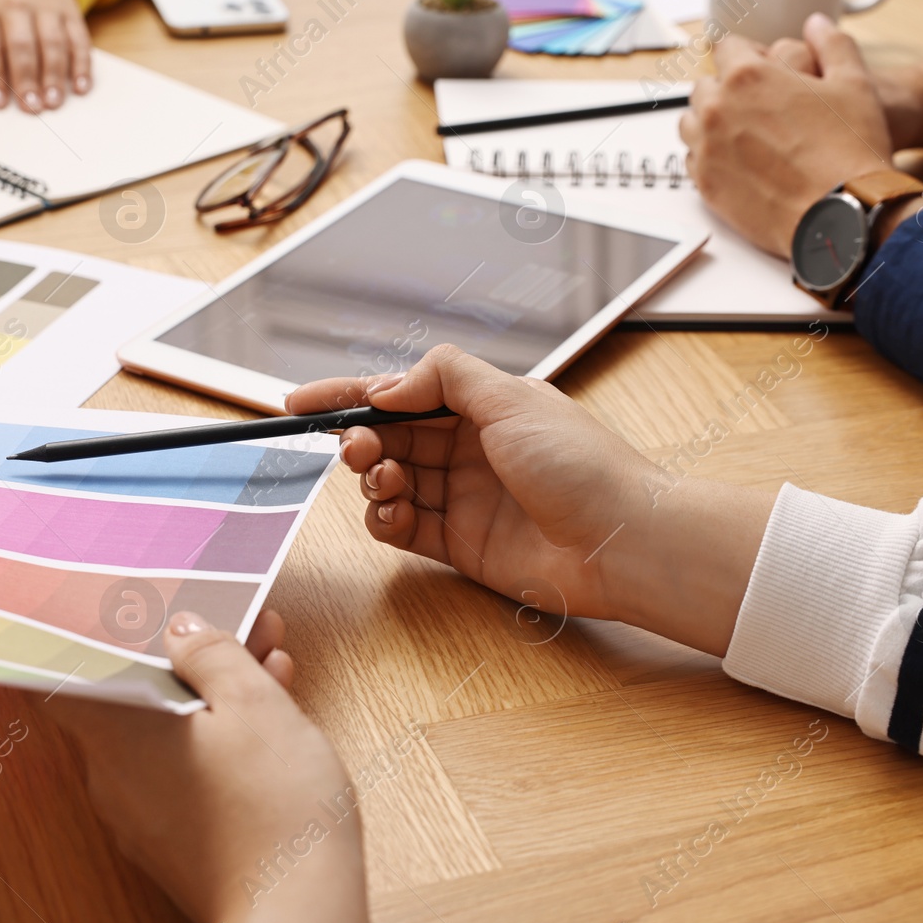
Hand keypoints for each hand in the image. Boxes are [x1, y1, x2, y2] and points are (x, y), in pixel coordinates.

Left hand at [0, 0, 91, 112]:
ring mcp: (45, 12)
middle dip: (25, 78)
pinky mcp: (70, 17)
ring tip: (53, 103)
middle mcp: (14, 8)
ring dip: (54, 75)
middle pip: (21, 45)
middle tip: (29, 109)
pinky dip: (81, 65)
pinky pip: (78, 40)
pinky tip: (80, 88)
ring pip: (52, 43)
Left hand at [41, 610, 371, 922]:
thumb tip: (181, 631)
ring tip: (272, 664)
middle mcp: (114, 778)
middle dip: (186, 655)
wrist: (298, 913)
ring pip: (167, 733)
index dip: (87, 633)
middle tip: (239, 626)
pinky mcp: (177, 843)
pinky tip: (269, 721)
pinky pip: (185, 772)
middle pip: (134, 697)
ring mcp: (143, 816)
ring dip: (213, 694)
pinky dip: (217, 740)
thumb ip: (212, 654)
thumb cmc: (274, 809)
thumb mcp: (255, 701)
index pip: (64, 675)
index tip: (110, 605)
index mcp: (116, 734)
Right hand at [285, 346, 774, 656]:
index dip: (347, 394)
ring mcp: (461, 497)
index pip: (400, 391)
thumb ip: (445, 378)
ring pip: (388, 481)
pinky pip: (400, 527)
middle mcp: (468, 449)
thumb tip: (391, 383)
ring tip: (383, 479)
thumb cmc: (583, 466)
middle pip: (388, 437)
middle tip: (355, 446)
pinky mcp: (459, 544)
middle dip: (359, 437)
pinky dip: (382, 519)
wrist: (623, 542)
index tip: (299, 402)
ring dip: (371, 477)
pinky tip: (389, 513)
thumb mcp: (512, 397)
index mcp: (481, 405)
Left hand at [680, 14, 894, 257]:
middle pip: (705, 85)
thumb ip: (833, 44)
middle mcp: (717, 109)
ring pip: (691, 122)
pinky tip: (740, 162)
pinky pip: (692, 159)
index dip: (748, 56)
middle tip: (759, 107)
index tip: (761, 69)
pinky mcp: (704, 185)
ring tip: (746, 134)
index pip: (726, 49)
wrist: (841, 215)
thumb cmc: (850, 152)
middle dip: (727, 90)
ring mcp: (706, 149)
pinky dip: (710, 156)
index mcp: (748, 76)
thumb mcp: (855, 84)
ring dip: (711, 122)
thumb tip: (817, 24)